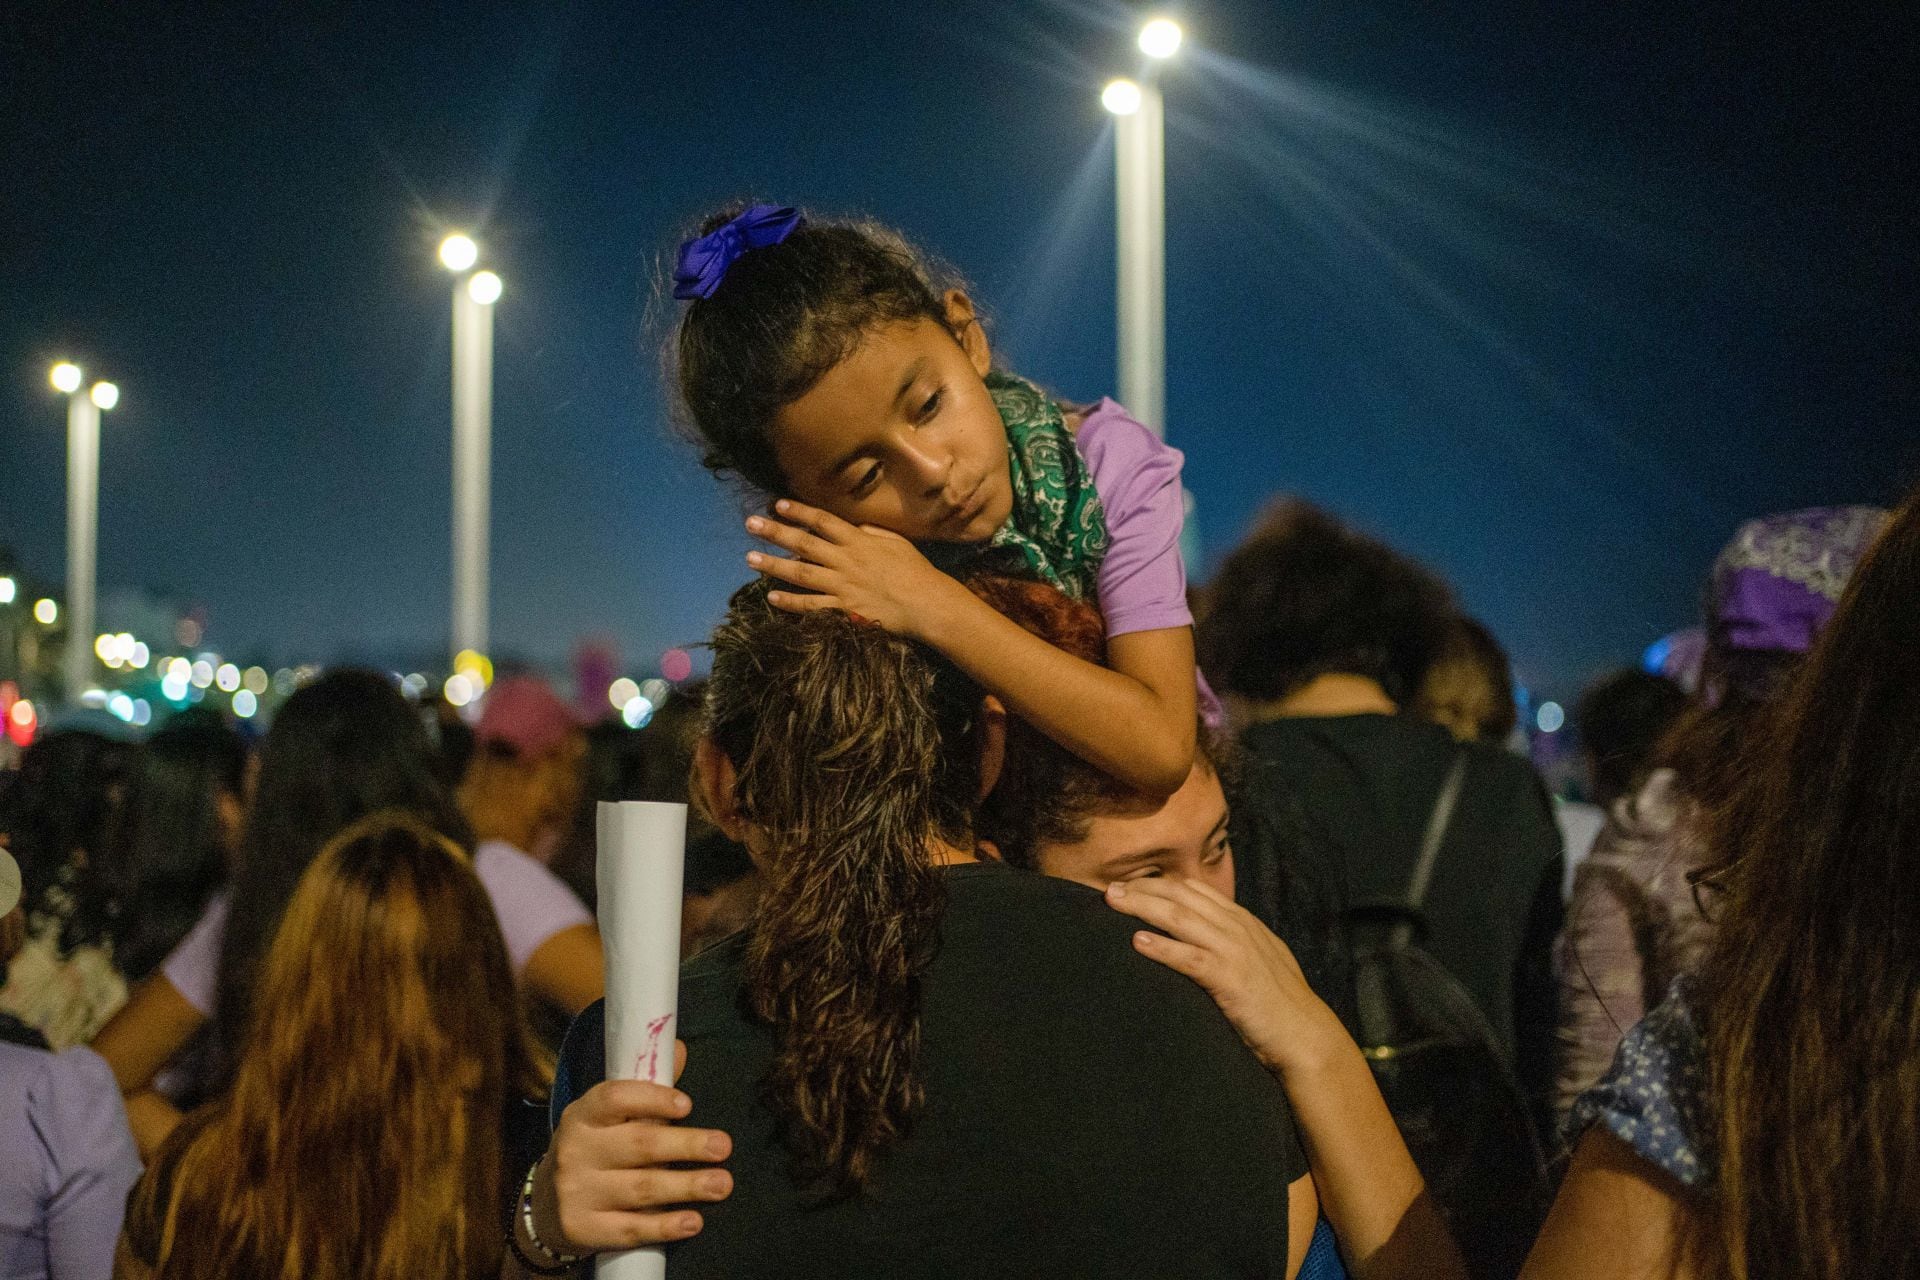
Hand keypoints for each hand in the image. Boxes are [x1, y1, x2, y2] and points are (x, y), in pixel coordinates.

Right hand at [539, 1041, 733, 1252]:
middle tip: (723, 1146)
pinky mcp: (584, 1230)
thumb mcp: (609, 1117)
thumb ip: (646, 1088)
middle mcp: (575, 1151)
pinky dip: (664, 1226)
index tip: (687, 1105)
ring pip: (640, 1188)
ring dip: (686, 1186)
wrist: (547, 1206)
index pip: (614, 1098)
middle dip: (686, 1145)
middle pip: (638, 1145)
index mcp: (583, 1115)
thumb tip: (679, 1049)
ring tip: (722, 1183)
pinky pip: (630, 1229)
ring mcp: (577, 1193)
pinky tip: (693, 1221)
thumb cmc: (594, 1150)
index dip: (652, 1099)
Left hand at [745, 500, 960, 638]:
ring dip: (773, 565)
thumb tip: (854, 525)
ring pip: (801, 573)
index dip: (799, 512)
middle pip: (804, 544)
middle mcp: (846, 561)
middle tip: (750, 523)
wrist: (928, 605)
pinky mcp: (844, 610)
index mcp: (859, 541)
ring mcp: (843, 586)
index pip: (823, 521)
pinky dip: (791, 603)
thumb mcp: (897, 542)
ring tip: (749, 558)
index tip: (777, 504)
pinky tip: (771, 597)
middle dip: (775, 532)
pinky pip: (812, 606)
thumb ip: (872, 531)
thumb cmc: (916, 571)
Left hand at [1105, 877, 1348, 1077]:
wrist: (1306, 1036)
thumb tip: (1199, 935)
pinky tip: (1138, 943)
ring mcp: (1234, 951)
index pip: (1194, 889)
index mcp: (1242, 921)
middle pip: (1181, 896)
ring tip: (1113, 903)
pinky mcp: (1230, 979)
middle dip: (1143, 889)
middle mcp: (1237, 928)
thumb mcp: (1256, 959)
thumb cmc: (1278, 1003)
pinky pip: (1190, 958)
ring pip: (1180, 918)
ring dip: (1143, 907)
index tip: (1129, 883)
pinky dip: (1162, 947)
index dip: (1159, 883)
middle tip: (1109, 888)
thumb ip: (1231, 941)